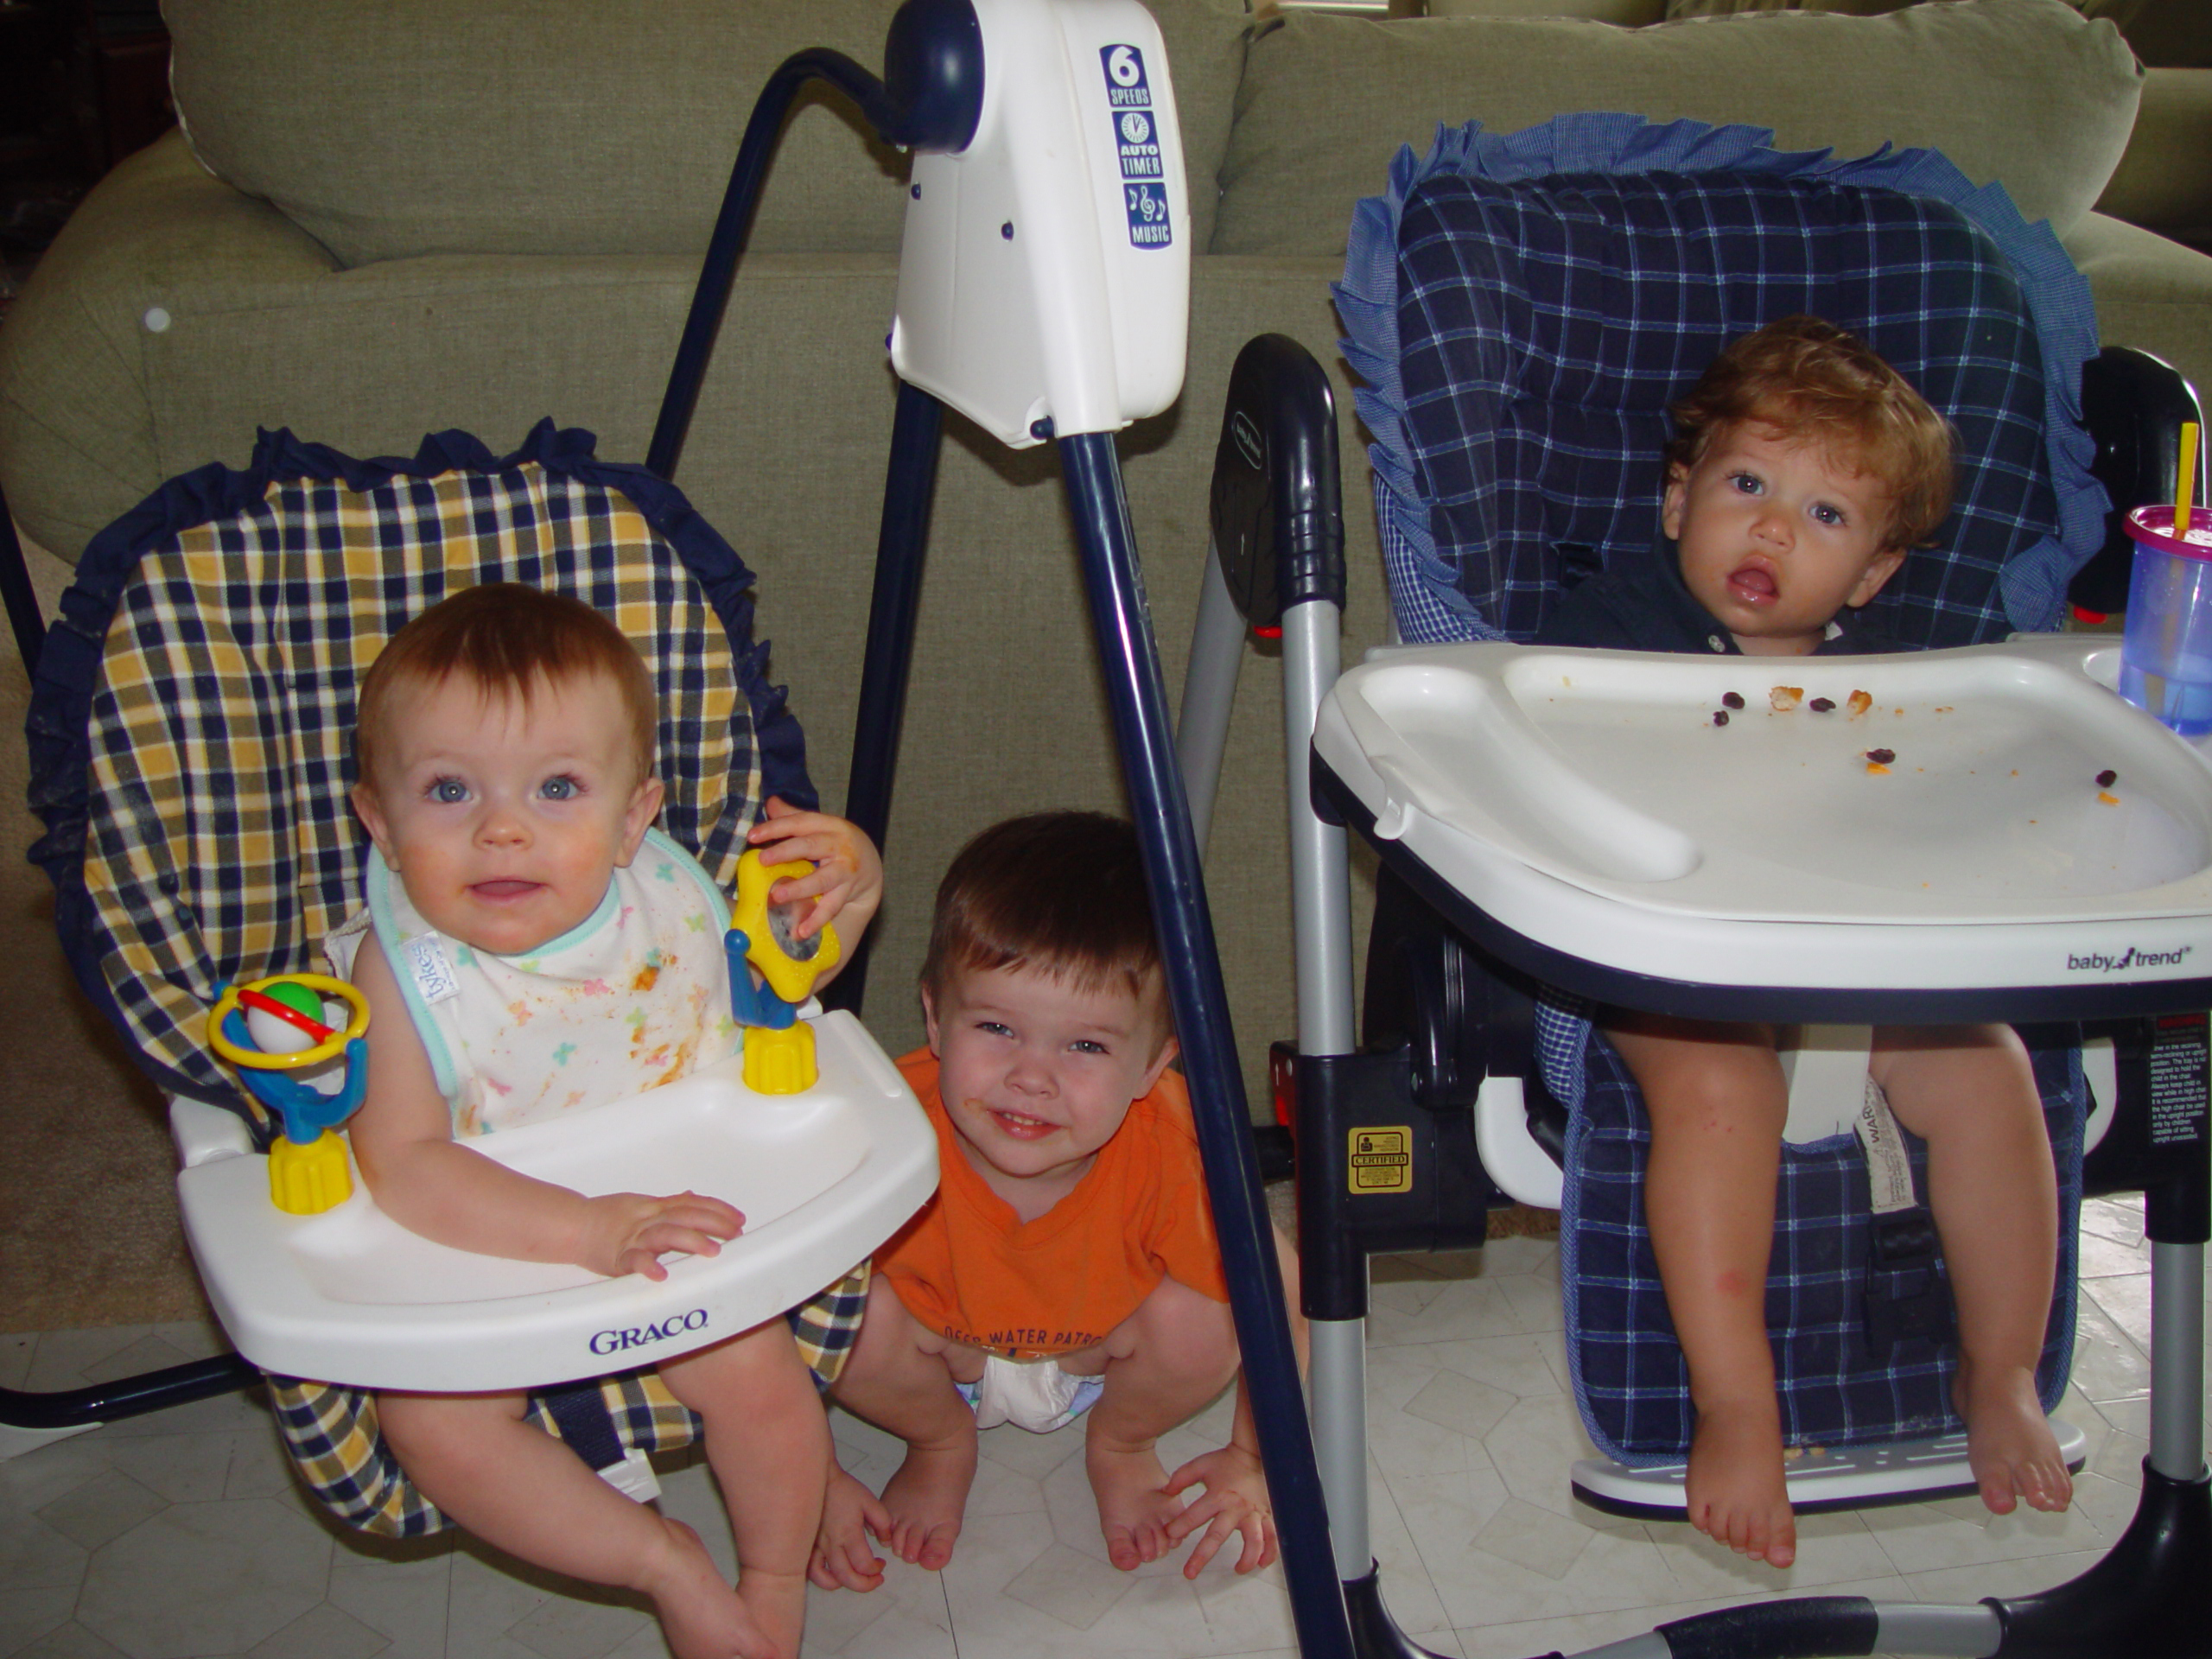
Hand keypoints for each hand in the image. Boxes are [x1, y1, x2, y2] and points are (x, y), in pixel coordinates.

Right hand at [574, 1190, 743, 1279]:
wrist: (573, 1225)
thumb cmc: (608, 1217)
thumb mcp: (642, 1205)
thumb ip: (669, 1204)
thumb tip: (692, 1195)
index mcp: (656, 1208)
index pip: (692, 1205)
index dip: (717, 1210)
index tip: (739, 1218)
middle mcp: (648, 1220)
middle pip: (685, 1217)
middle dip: (713, 1224)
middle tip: (736, 1233)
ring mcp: (633, 1238)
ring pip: (665, 1235)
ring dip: (690, 1242)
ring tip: (713, 1251)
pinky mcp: (617, 1258)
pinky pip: (633, 1261)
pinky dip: (647, 1266)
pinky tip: (661, 1274)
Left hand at [747, 797, 883, 949]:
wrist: (870, 866)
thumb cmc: (836, 843)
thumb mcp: (820, 827)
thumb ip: (794, 817)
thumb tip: (770, 803)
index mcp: (829, 825)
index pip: (800, 822)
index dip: (776, 827)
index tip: (752, 837)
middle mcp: (839, 845)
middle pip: (811, 846)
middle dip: (786, 852)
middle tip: (763, 860)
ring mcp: (845, 870)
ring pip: (822, 879)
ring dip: (800, 889)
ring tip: (777, 897)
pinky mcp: (848, 892)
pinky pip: (831, 907)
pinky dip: (816, 920)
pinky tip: (800, 932)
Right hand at [809, 1464, 892, 1591]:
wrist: (820, 1480)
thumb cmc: (846, 1490)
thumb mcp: (870, 1501)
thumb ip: (882, 1522)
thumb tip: (885, 1542)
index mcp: (849, 1533)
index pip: (863, 1564)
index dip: (875, 1570)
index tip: (881, 1564)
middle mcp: (831, 1544)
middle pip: (846, 1577)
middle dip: (864, 1584)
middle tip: (875, 1579)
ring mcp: (816, 1547)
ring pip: (825, 1578)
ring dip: (843, 1584)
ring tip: (854, 1579)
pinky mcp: (807, 1546)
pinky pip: (811, 1570)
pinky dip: (822, 1578)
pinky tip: (833, 1576)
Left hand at [1162, 1444, 1276, 1577]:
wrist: (1252, 1454)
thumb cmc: (1225, 1462)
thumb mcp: (1200, 1466)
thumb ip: (1181, 1478)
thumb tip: (1165, 1492)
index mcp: (1218, 1495)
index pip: (1195, 1515)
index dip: (1180, 1526)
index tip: (1169, 1536)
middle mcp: (1236, 1508)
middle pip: (1218, 1535)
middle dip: (1202, 1556)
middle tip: (1189, 1574)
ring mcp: (1253, 1513)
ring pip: (1254, 1540)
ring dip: (1247, 1557)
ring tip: (1238, 1570)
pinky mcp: (1266, 1515)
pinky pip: (1272, 1537)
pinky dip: (1270, 1552)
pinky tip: (1262, 1564)